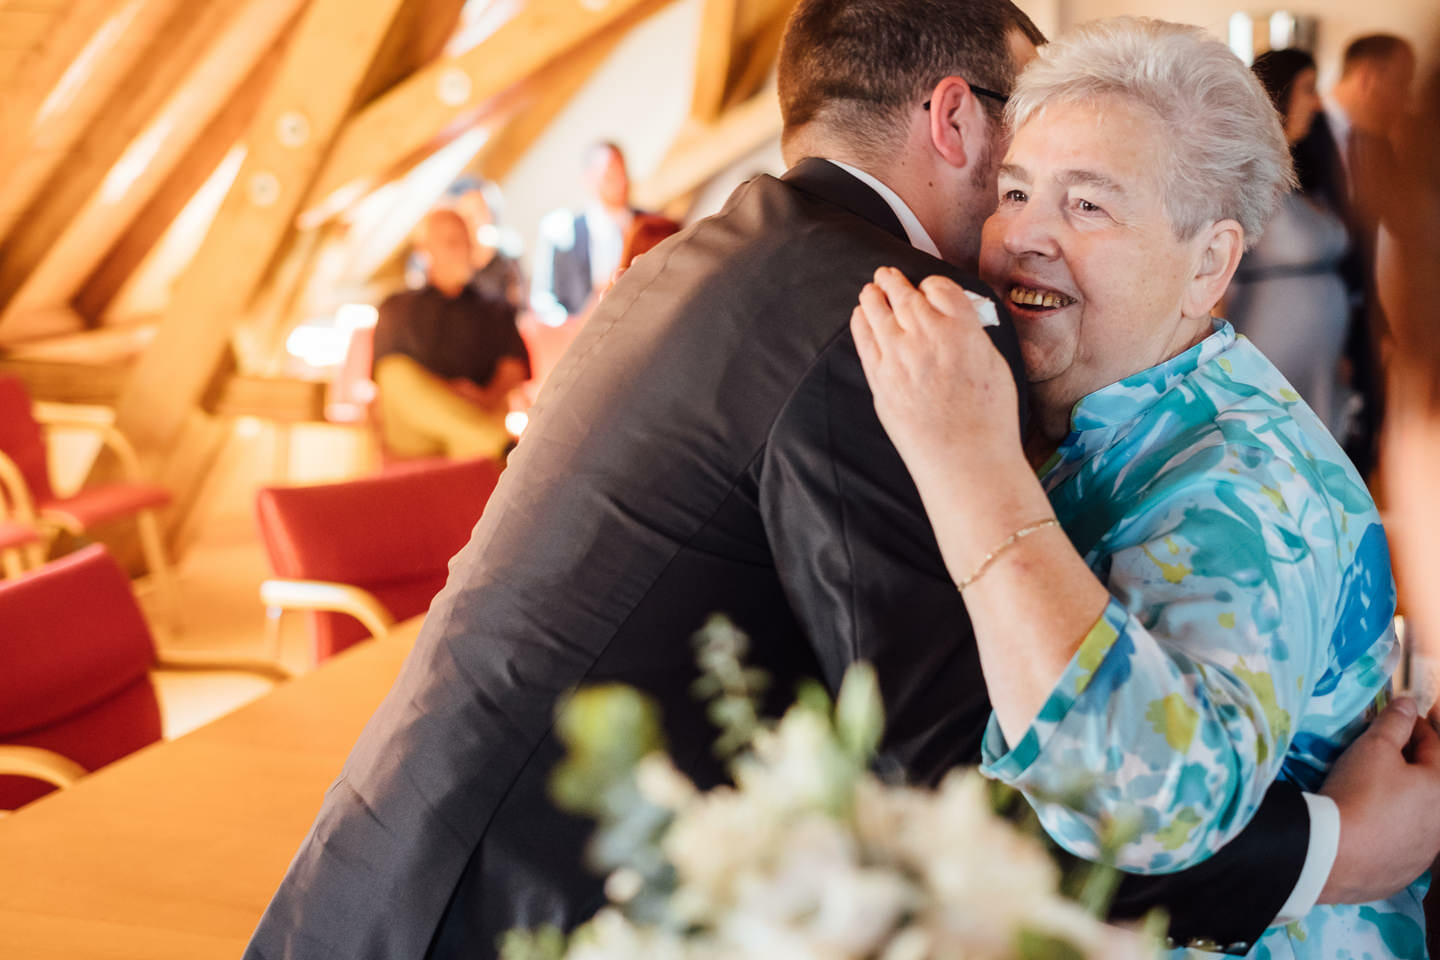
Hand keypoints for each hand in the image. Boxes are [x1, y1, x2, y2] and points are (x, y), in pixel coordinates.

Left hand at [851, 268, 1021, 491]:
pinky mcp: (879, 378)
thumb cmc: (989, 418)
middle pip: (904, 293)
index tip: (928, 288)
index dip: (931, 285)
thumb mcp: (994, 364)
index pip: (939, 287)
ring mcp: (898, 356)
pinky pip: (864, 338)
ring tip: (871, 289)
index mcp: (962, 328)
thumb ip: (970, 335)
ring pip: (878, 310)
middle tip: (887, 274)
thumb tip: (956, 320)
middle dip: (894, 280)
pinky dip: (861, 321)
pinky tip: (861, 315)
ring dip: (873, 294)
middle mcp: (926, 335)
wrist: (966, 459)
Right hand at [1319, 696, 1439, 902]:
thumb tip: (1408, 703)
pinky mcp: (1404, 872)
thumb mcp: (1373, 748)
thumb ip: (1394, 723)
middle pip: (1430, 783)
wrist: (1333, 854)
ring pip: (1419, 816)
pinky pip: (1403, 844)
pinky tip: (1370, 825)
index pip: (1434, 745)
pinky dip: (1392, 830)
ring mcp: (1425, 852)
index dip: (1416, 726)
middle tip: (1385, 752)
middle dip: (1413, 765)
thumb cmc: (1358, 793)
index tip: (1399, 718)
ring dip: (1404, 800)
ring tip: (1375, 791)